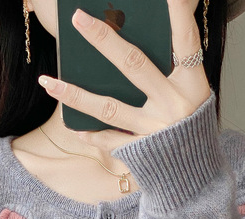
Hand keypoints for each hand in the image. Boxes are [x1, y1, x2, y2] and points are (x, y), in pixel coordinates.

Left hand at [38, 0, 211, 153]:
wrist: (197, 175)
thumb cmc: (192, 126)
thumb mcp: (192, 93)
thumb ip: (170, 69)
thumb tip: (129, 41)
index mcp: (192, 84)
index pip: (185, 41)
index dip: (178, 14)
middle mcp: (173, 104)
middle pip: (133, 64)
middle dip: (104, 39)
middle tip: (77, 18)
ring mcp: (155, 130)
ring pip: (109, 107)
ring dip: (75, 94)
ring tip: (47, 82)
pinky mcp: (143, 152)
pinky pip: (112, 141)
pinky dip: (93, 135)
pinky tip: (75, 127)